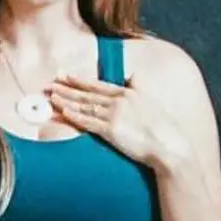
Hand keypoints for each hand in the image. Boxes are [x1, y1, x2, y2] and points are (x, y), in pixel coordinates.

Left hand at [46, 69, 188, 168]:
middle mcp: (119, 101)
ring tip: (52, 97)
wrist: (170, 145)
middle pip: (87, 93)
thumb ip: (137, 94)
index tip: (66, 75)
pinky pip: (88, 122)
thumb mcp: (151, 104)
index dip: (80, 80)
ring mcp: (114, 115)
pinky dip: (74, 117)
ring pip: (84, 106)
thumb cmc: (163, 130)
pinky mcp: (112, 131)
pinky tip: (63, 112)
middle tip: (50, 84)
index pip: (98, 85)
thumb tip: (132, 82)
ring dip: (66, 101)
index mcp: (128, 93)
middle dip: (66, 88)